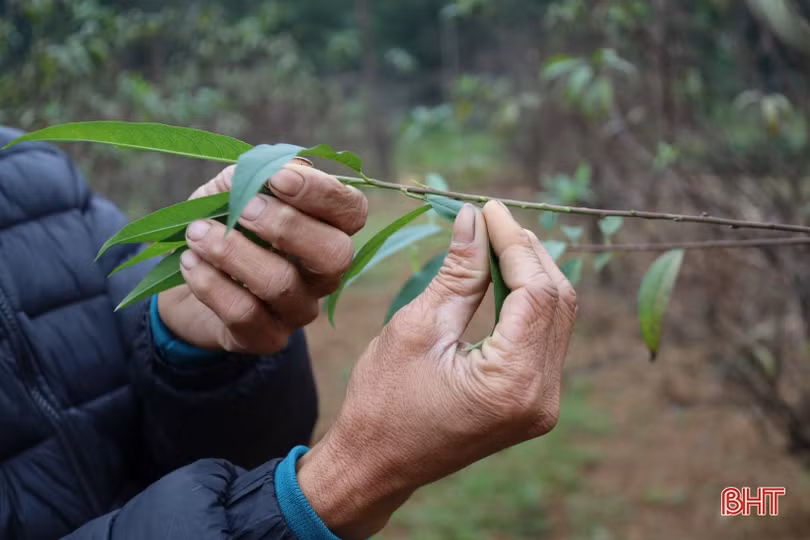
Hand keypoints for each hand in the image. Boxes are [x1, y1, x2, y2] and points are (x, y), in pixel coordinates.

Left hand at [157, 160, 367, 353]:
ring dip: (233, 252)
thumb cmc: (223, 222)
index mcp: (328, 228)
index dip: (322, 193)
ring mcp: (299, 309)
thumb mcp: (233, 189)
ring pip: (281, 284)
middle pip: (334, 255)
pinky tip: (190, 262)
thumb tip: (273, 172)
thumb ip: (254, 173)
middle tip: (241, 210)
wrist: (188, 276)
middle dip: (286, 227)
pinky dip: (211, 283)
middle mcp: (324, 273)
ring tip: (196, 233)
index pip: (352, 210)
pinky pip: (245, 314)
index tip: (278, 178)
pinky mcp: (267, 337)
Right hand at [297, 201, 576, 538]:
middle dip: (527, 253)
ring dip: (531, 275)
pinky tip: (503, 277)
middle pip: (557, 302)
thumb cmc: (382, 401)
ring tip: (495, 241)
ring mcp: (542, 404)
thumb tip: (474, 219)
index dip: (515, 243)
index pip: (537, 292)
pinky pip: (543, 339)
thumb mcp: (416, 328)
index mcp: (512, 382)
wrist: (375, 465)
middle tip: (492, 220)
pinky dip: (527, 303)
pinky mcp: (532, 403)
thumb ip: (457, 273)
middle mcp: (542, 397)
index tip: (490, 209)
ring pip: (556, 318)